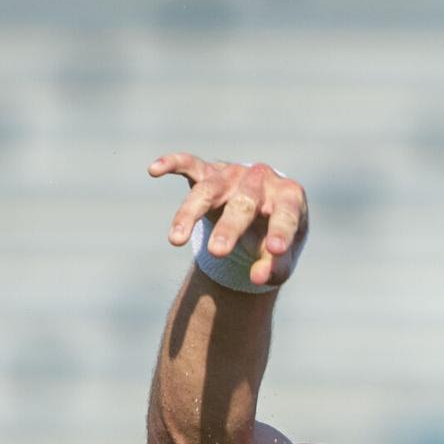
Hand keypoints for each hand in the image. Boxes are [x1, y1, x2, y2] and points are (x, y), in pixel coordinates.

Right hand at [149, 152, 307, 286]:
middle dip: (230, 227)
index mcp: (289, 197)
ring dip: (190, 212)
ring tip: (175, 240)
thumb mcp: (282, 258)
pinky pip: (189, 163)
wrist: (264, 212)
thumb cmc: (274, 237)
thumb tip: (256, 279)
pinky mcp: (208, 172)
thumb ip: (273, 269)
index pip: (286, 213)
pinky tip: (154, 170)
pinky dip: (172, 163)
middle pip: (243, 202)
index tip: (275, 250)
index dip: (281, 231)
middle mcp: (261, 179)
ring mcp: (232, 174)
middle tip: (218, 252)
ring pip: (208, 190)